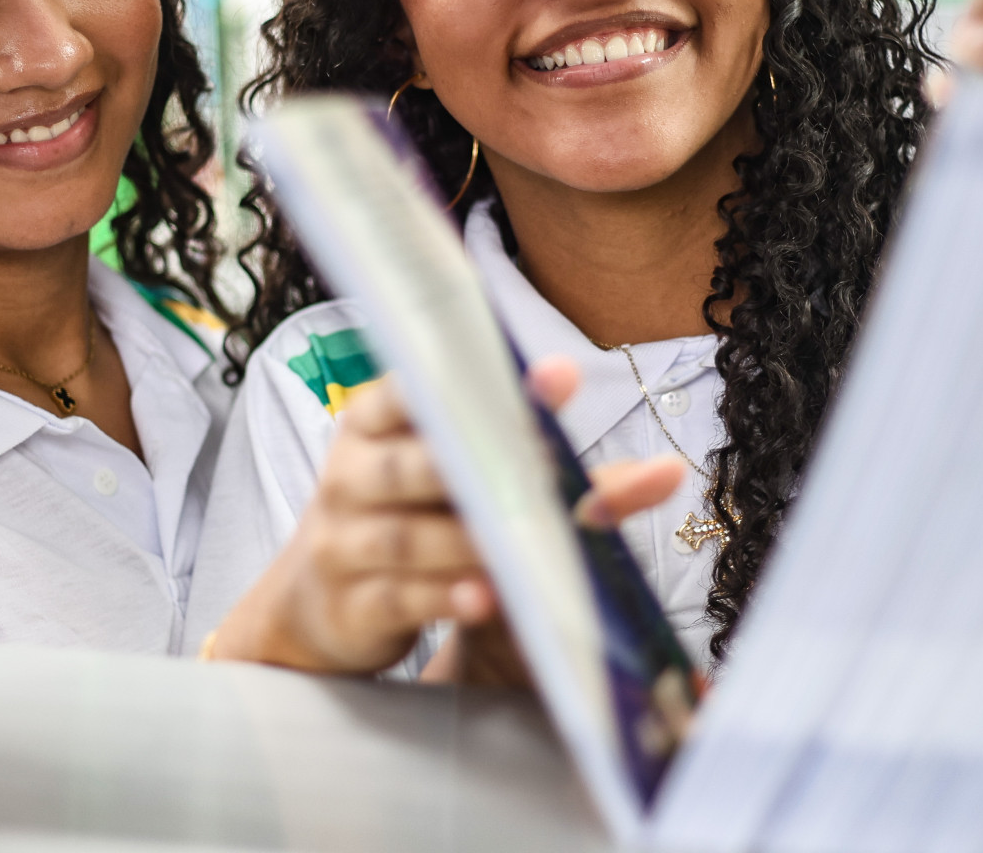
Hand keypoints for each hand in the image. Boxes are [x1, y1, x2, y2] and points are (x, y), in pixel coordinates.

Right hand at [212, 357, 683, 676]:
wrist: (314, 606)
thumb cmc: (407, 524)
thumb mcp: (460, 486)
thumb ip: (556, 474)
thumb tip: (668, 473)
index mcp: (375, 423)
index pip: (416, 389)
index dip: (481, 381)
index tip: (556, 376)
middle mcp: (351, 474)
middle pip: (410, 464)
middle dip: (477, 462)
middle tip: (541, 466)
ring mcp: (344, 541)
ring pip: (407, 535)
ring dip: (465, 541)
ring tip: (514, 548)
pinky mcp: (349, 605)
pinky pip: (397, 596)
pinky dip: (443, 596)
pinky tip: (483, 597)